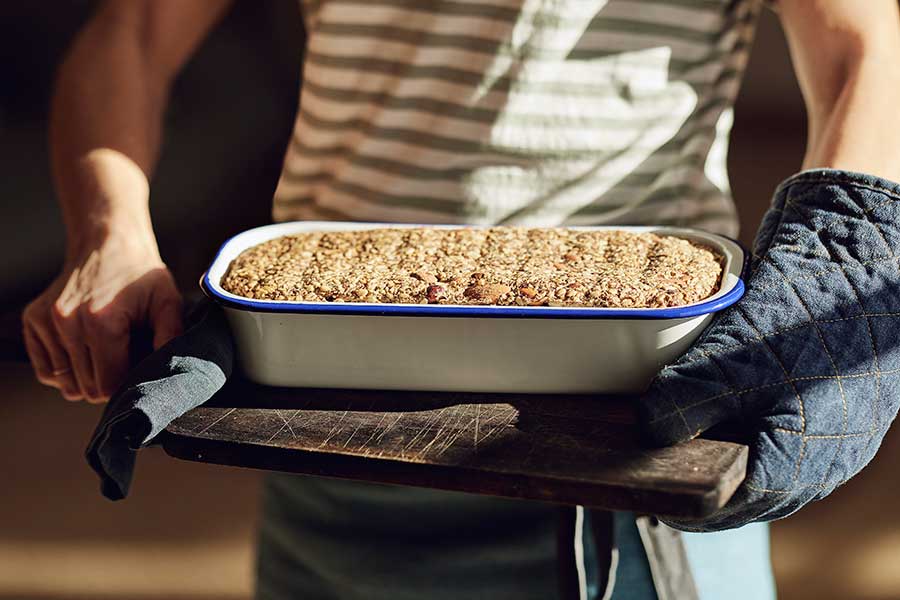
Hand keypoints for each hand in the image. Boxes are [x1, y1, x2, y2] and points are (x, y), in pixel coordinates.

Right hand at [23, 228, 182, 402]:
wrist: (107, 243)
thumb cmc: (141, 276)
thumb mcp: (167, 302)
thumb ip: (170, 337)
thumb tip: (171, 370)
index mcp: (102, 322)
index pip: (108, 387)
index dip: (126, 384)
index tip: (136, 366)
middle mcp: (68, 323)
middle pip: (86, 389)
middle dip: (108, 381)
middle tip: (124, 356)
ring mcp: (46, 322)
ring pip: (65, 384)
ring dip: (86, 376)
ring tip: (105, 350)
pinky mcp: (33, 320)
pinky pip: (46, 371)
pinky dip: (66, 369)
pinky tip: (85, 348)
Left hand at [637, 170, 899, 530]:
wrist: (864, 250)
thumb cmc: (807, 312)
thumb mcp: (733, 359)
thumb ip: (686, 404)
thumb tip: (647, 436)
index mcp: (804, 462)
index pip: (736, 507)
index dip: (691, 505)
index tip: (652, 494)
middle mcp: (825, 458)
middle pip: (752, 492)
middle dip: (704, 481)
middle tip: (657, 469)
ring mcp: (834, 431)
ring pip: (768, 463)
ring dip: (724, 456)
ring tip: (679, 442)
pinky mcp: (831, 401)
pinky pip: (783, 434)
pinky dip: (746, 430)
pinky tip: (716, 410)